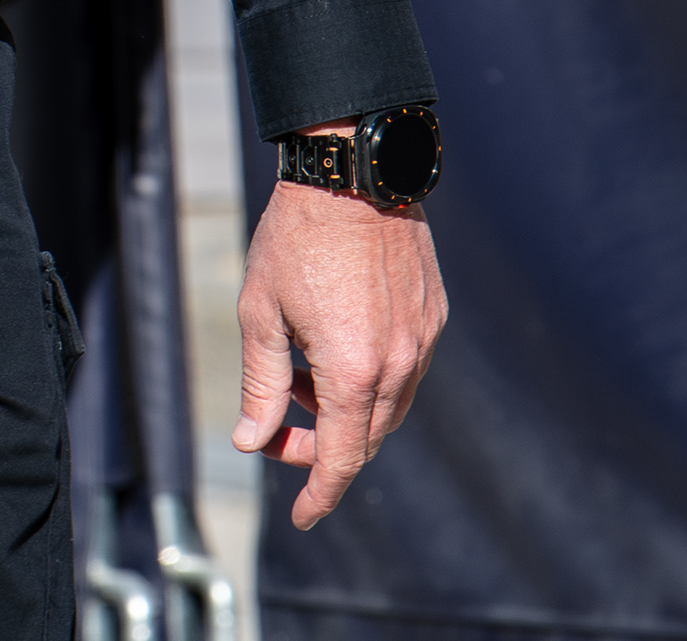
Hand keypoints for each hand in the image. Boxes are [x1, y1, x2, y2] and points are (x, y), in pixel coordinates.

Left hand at [233, 126, 446, 528]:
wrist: (353, 169)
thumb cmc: (296, 238)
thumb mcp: (260, 312)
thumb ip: (259, 385)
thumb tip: (252, 441)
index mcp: (353, 370)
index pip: (341, 458)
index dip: (320, 493)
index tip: (303, 516)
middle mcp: (398, 363)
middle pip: (366, 437)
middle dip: (321, 446)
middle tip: (277, 428)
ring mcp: (423, 338)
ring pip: (388, 406)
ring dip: (344, 409)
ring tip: (298, 372)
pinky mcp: (434, 313)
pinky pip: (405, 368)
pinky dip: (369, 377)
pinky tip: (332, 344)